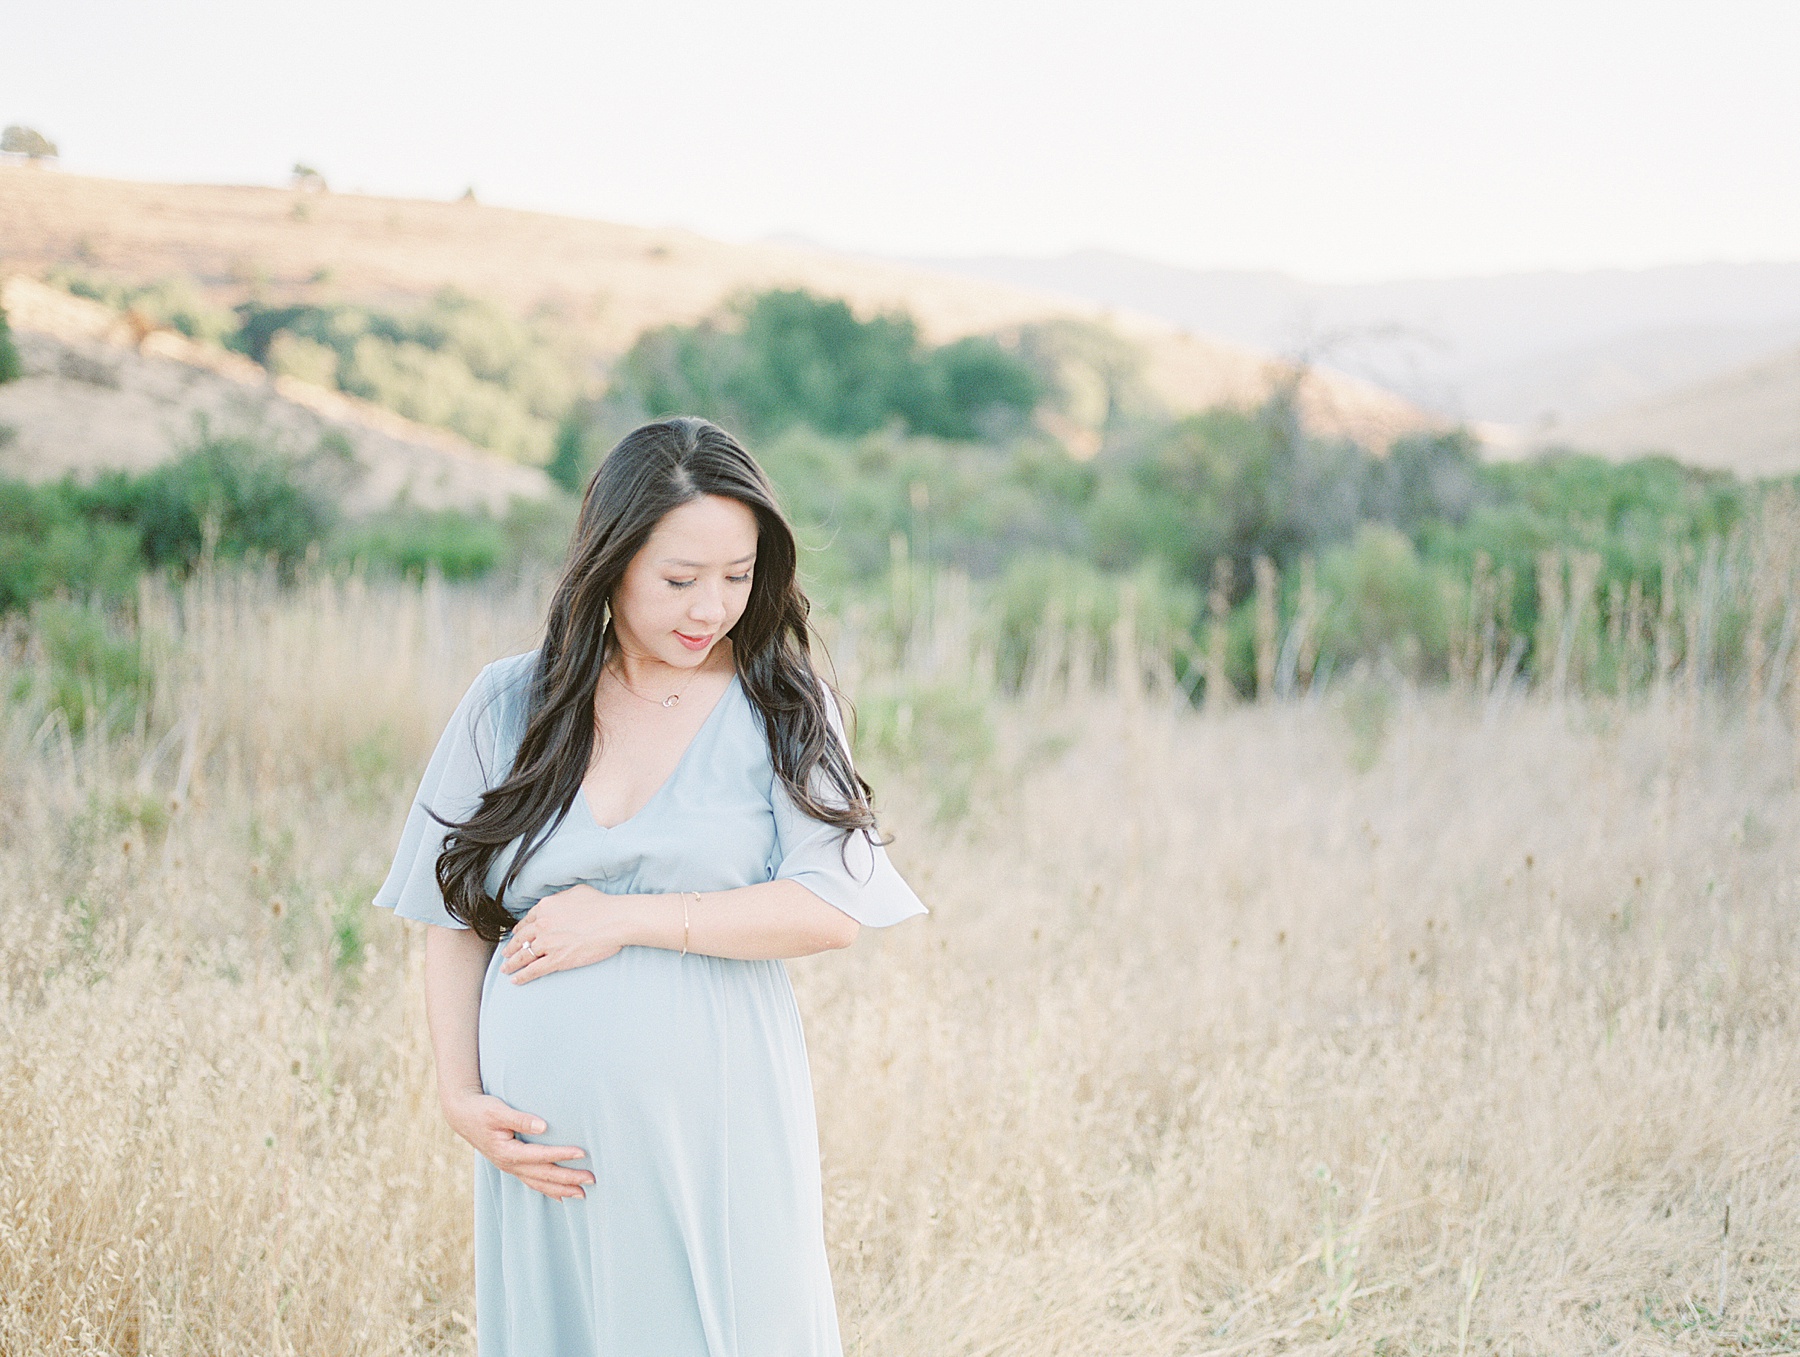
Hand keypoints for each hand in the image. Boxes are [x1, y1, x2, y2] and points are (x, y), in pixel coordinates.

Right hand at [440, 1088, 593, 1200]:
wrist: (461, 1116)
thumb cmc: (481, 1110)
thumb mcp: (498, 1111)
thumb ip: (520, 1119)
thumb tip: (543, 1126)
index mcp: (506, 1152)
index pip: (540, 1156)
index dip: (561, 1154)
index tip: (582, 1153)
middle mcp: (509, 1164)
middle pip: (543, 1175)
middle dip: (568, 1179)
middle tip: (592, 1180)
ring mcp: (510, 1168)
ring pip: (539, 1183)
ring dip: (561, 1189)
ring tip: (582, 1195)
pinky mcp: (511, 1166)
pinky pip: (532, 1182)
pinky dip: (547, 1190)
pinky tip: (561, 1196)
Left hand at [500, 884, 629, 983]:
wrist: (613, 920)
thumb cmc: (600, 905)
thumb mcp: (576, 892)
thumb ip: (561, 898)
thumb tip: (557, 903)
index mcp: (545, 907)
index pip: (527, 921)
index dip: (520, 930)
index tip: (517, 935)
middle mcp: (542, 925)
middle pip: (521, 939)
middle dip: (511, 947)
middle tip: (506, 953)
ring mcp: (547, 943)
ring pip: (523, 955)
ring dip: (512, 963)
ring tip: (506, 969)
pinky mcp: (556, 960)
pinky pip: (534, 970)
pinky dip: (522, 976)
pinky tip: (515, 979)